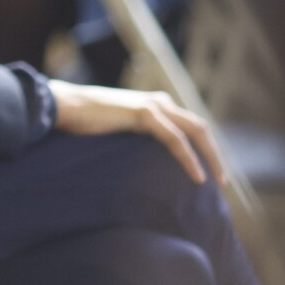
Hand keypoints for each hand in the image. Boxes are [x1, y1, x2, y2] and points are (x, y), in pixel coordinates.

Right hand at [51, 80, 226, 186]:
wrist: (62, 107)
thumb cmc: (82, 122)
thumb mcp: (117, 131)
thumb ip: (135, 138)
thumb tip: (143, 165)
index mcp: (155, 105)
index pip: (190, 126)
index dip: (204, 149)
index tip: (211, 173)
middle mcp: (159, 102)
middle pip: (200, 128)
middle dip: (214, 154)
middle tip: (222, 181)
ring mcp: (153, 106)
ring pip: (195, 132)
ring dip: (210, 157)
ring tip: (217, 182)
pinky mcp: (145, 114)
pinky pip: (176, 140)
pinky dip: (189, 158)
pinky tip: (196, 177)